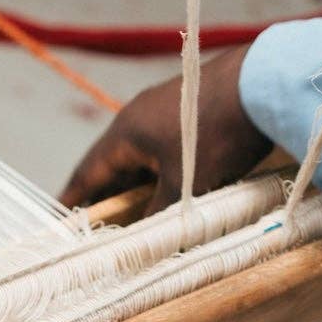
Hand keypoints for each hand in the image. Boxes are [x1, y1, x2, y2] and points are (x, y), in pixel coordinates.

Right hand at [59, 44, 270, 212]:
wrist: (262, 83)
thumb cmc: (215, 134)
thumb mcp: (185, 185)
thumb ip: (160, 214)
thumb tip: (145, 238)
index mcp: (125, 133)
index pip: (88, 171)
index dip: (73, 199)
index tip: (59, 217)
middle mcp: (138, 117)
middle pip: (112, 164)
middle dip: (104, 195)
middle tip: (94, 223)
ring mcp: (164, 109)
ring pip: (141, 156)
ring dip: (135, 184)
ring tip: (132, 211)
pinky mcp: (189, 109)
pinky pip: (163, 147)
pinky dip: (158, 171)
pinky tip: (170, 186)